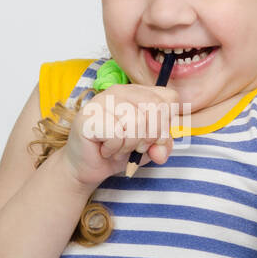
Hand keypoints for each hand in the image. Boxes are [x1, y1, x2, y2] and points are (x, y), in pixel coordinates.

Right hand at [61, 83, 178, 189]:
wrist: (87, 166)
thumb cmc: (118, 151)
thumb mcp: (149, 147)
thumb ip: (163, 144)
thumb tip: (161, 150)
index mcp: (138, 92)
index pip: (169, 99)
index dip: (166, 124)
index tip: (153, 138)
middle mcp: (120, 91)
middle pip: (156, 108)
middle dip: (150, 136)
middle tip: (133, 145)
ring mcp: (103, 100)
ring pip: (137, 121)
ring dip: (130, 145)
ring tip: (118, 147)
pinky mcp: (90, 115)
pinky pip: (117, 134)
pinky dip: (114, 148)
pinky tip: (105, 148)